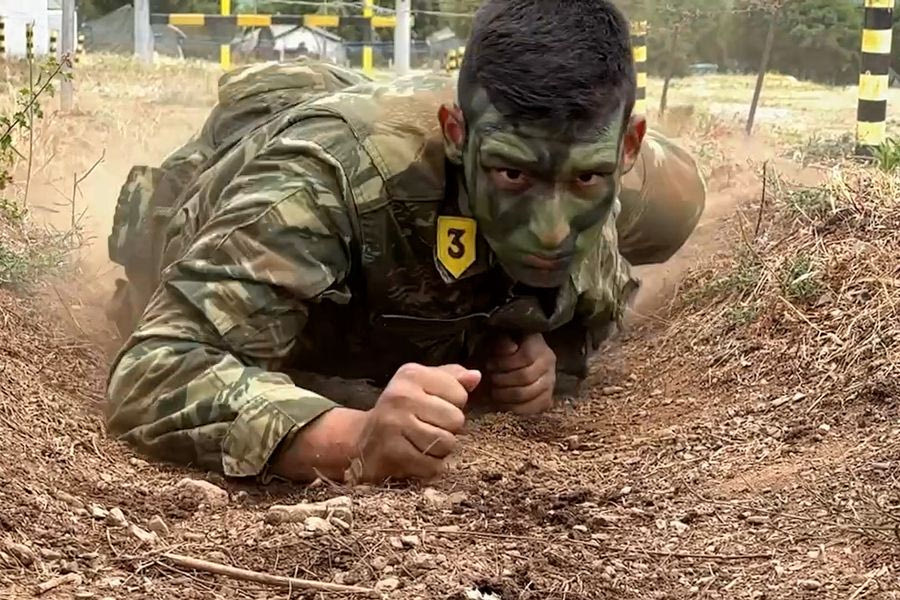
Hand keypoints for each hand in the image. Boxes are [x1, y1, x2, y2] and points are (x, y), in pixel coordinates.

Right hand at [348, 363, 480, 482]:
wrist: (362, 440)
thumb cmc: (402, 409)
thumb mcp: (423, 385)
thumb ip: (451, 378)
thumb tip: (475, 376)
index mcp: (412, 374)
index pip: (459, 393)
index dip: (453, 405)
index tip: (434, 408)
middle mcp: (401, 395)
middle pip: (456, 419)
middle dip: (448, 429)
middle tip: (429, 428)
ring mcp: (395, 424)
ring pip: (446, 443)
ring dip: (440, 449)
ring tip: (422, 442)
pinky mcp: (392, 452)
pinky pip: (433, 465)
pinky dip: (429, 467)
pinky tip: (415, 457)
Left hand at [484, 333, 555, 414]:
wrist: (506, 364)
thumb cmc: (499, 352)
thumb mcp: (497, 342)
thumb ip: (502, 344)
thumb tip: (509, 348)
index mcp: (537, 344)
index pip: (526, 357)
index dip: (504, 363)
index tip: (489, 365)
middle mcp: (548, 362)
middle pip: (526, 377)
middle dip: (503, 380)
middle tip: (491, 379)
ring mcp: (550, 381)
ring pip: (527, 394)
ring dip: (505, 395)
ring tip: (494, 391)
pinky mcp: (546, 399)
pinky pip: (531, 409)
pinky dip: (513, 409)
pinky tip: (501, 404)